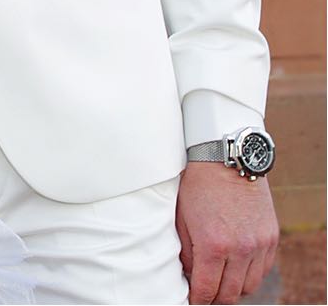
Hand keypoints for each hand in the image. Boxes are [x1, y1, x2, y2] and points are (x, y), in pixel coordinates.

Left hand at [177, 163, 278, 303]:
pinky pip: (263, 270)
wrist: (227, 160)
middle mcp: (240, 249)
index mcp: (213, 245)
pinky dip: (250, 275)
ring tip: (219, 283)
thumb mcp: (181, 219)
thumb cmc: (196, 186)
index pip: (206, 290)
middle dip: (214, 299)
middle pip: (230, 294)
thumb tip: (189, 276)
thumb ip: (186, 252)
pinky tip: (235, 269)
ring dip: (234, 289)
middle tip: (203, 295)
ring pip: (249, 286)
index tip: (190, 301)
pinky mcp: (271, 237)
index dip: (196, 300)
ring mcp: (259, 244)